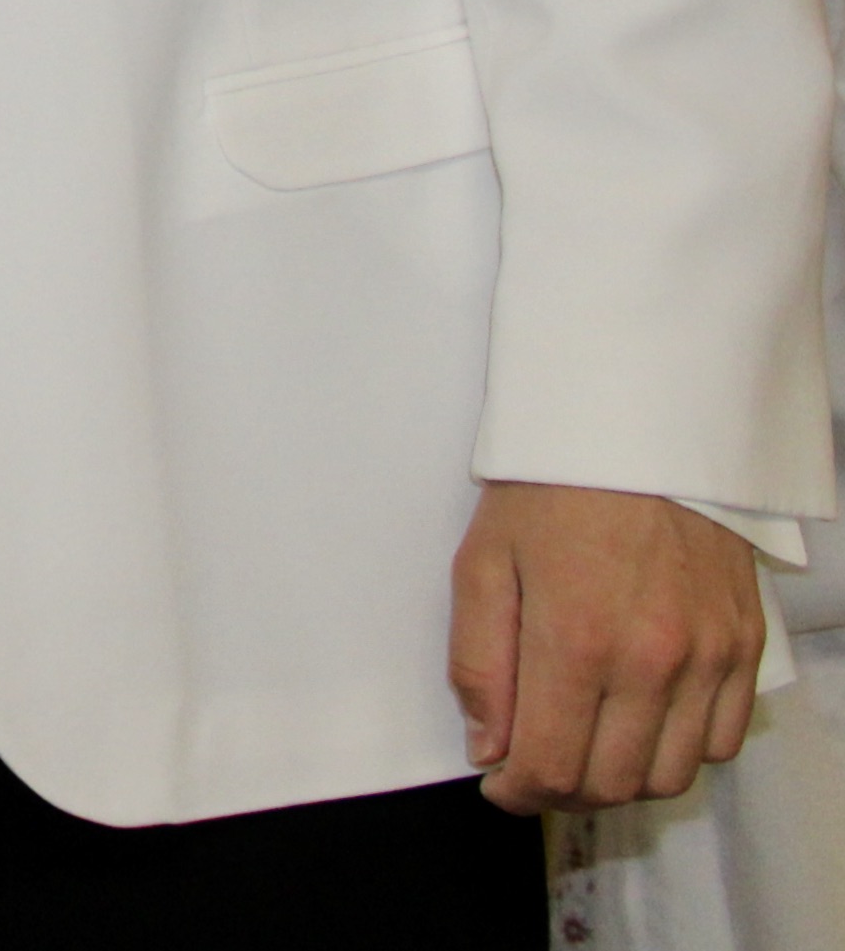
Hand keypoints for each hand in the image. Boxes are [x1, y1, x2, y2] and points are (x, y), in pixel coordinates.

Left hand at [450, 480, 767, 813]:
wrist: (640, 430)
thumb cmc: (552, 488)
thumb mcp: (482, 564)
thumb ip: (479, 665)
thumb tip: (487, 747)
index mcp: (576, 641)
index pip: (550, 768)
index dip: (517, 793)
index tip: (500, 783)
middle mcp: (652, 661)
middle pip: (612, 784)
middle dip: (563, 791)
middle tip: (535, 767)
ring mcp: (708, 657)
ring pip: (671, 775)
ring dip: (622, 779)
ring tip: (586, 745)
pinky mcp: (745, 646)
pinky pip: (722, 740)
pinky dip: (680, 751)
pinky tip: (642, 724)